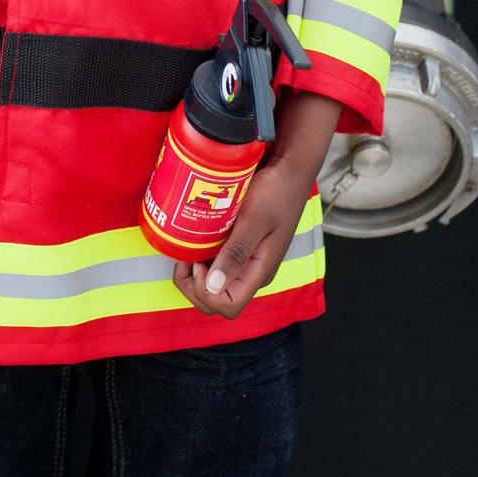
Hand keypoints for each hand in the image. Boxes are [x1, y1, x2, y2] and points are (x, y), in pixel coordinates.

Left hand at [172, 159, 313, 319]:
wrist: (288, 170)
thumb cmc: (277, 192)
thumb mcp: (255, 220)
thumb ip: (237, 253)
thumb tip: (214, 286)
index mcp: (259, 272)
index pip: (228, 306)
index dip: (206, 292)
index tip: (199, 264)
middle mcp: (252, 272)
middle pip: (217, 301)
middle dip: (194, 287)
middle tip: (189, 258)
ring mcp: (245, 262)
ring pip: (213, 286)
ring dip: (194, 274)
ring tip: (189, 249)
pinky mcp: (239, 248)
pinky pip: (215, 265)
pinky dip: (200, 259)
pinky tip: (196, 241)